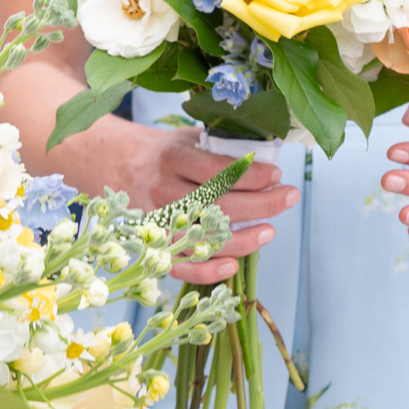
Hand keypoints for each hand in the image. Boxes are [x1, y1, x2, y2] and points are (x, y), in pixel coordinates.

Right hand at [113, 124, 296, 284]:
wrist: (119, 166)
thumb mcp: (189, 138)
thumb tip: (270, 158)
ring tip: (270, 231)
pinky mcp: (154, 244)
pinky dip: (208, 270)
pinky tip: (234, 265)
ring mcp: (158, 221)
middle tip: (288, 197)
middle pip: (220, 206)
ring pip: (205, 239)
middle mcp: (163, 190)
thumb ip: (222, 148)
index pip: (219, 171)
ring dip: (244, 240)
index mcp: (173, 158)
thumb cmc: (165, 153)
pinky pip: (182, 266)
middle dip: (262, 204)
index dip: (253, 175)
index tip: (277, 174)